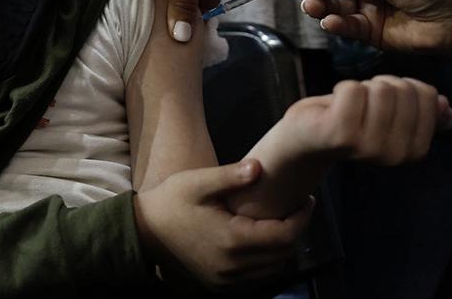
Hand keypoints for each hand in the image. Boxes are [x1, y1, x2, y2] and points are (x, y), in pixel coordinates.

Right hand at [134, 159, 311, 288]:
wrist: (143, 233)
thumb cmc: (171, 202)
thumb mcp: (198, 183)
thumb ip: (230, 176)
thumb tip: (260, 167)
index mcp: (233, 240)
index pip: (285, 235)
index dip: (302, 218)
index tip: (307, 199)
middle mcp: (234, 266)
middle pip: (283, 254)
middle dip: (296, 231)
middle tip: (297, 208)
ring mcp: (227, 279)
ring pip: (272, 268)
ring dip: (283, 247)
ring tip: (281, 222)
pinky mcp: (220, 284)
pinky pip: (256, 277)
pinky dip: (266, 260)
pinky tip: (261, 240)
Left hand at [224, 77, 451, 219]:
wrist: (306, 140)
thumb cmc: (347, 122)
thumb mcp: (389, 117)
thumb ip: (419, 114)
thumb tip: (447, 108)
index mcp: (414, 150)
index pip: (427, 95)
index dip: (402, 86)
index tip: (382, 101)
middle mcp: (396, 153)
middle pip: (402, 89)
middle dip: (380, 85)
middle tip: (361, 103)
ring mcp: (368, 146)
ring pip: (379, 88)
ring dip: (360, 88)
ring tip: (347, 107)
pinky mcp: (341, 134)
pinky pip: (353, 90)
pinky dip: (341, 89)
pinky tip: (334, 107)